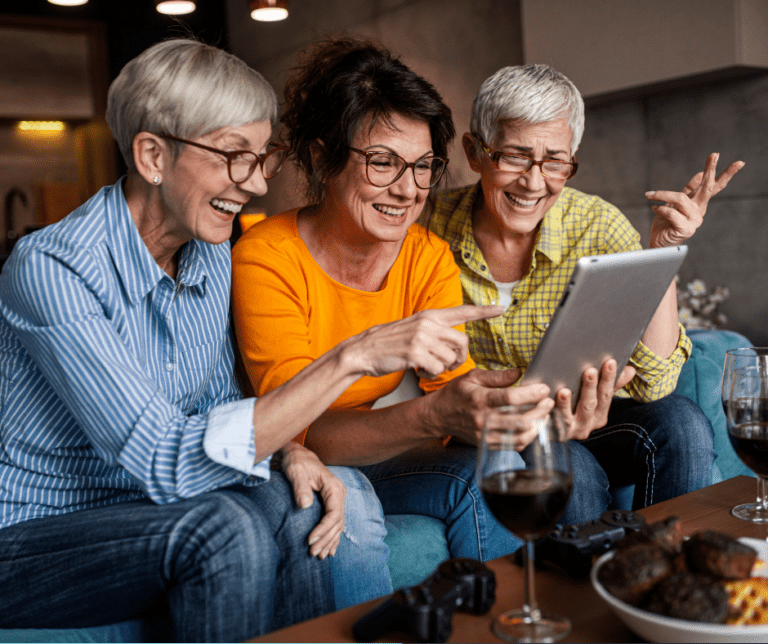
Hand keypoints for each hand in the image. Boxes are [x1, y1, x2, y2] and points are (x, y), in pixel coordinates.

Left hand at [280, 442, 345, 558]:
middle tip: (312, 552)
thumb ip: (300, 487)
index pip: (333, 513)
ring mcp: (337, 498)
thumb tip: (305, 505)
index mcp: (333, 487)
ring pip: (338, 525)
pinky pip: (335, 522)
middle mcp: (338, 493)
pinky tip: (329, 550)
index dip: (323, 529)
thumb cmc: (296, 462)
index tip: (310, 540)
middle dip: (326, 539)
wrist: (298, 455)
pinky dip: (332, 537)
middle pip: (337, 522)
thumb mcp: (295, 471)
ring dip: (329, 541)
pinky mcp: (331, 503)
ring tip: (318, 555)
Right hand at [347, 304, 503, 379]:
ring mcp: (422, 337)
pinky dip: (430, 375)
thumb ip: (434, 330)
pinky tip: (418, 370)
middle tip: (448, 364)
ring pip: (451, 358)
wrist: (364, 350)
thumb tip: (456, 342)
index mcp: (429, 315)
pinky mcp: (415, 353)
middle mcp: (428, 323)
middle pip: (462, 343)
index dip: (483, 311)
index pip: (462, 311)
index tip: (501, 308)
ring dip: (442, 368)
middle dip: (459, 358)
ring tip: (425, 366)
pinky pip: (437, 369)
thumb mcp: (413, 328)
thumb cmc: (389, 343)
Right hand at [426, 368, 553, 446]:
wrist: (439, 415)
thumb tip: (520, 373)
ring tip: (544, 414)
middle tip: (549, 401)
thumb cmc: (456, 393)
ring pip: (520, 436)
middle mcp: (484, 419)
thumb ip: (497, 376)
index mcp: (480, 399)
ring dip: (537, 425)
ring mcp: (485, 435)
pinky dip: (528, 438)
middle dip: (540, 410)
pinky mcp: (487, 445)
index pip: (511, 398)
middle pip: (520, 419)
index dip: (531, 393)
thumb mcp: (473, 377)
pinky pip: (513, 446)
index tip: (543, 388)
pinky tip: (533, 426)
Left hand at [554, 359, 635, 439]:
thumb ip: (611, 384)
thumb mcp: (595, 396)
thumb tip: (631, 370)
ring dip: (567, 403)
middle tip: (589, 371)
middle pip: (590, 405)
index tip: (610, 362)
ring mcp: (572, 430)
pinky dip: (550, 414)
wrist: (551, 432)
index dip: (609, 379)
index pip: (607, 395)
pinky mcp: (555, 433)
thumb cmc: (575, 406)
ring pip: (570, 416)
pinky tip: (547, 403)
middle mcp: (588, 424)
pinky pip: (552, 424)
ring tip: (564, 391)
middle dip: (591, 388)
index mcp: (600, 414)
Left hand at [645, 153, 744, 247]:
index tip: (736, 161)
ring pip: (681, 199)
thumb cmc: (666, 224)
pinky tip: (654, 208)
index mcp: (698, 204)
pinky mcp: (686, 229)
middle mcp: (699, 211)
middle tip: (715, 154)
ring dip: (663, 194)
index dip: (723, 173)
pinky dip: (660, 208)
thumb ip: (688, 191)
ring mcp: (694, 221)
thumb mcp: (675, 204)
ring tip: (650, 195)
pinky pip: (672, 213)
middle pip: (707, 188)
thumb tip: (700, 174)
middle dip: (711, 170)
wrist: (658, 244)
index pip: (713, 186)